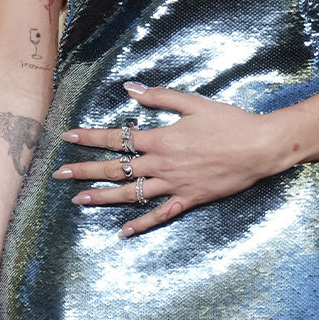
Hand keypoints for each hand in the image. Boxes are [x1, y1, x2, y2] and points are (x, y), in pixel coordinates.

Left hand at [52, 84, 278, 237]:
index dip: (90, 138)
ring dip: (103, 197)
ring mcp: (174, 185)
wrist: (259, 148)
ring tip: (78, 200)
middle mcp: (161, 164)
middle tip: (59, 175)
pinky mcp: (189, 200)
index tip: (67, 137)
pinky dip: (141, 224)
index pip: (116, 138)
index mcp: (160, 139)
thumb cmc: (228, 122)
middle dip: (85, 171)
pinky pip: (160, 215)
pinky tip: (123, 231)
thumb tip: (129, 88)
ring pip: (131, 194)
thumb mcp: (192, 102)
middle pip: (116, 169)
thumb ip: (158, 97)